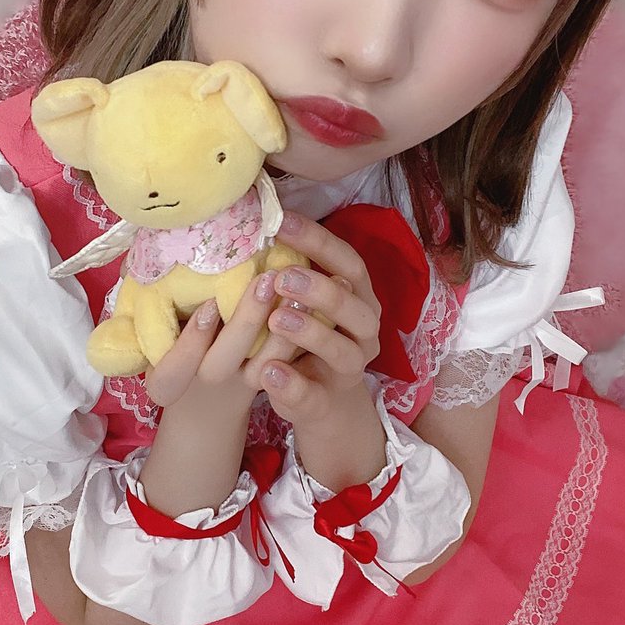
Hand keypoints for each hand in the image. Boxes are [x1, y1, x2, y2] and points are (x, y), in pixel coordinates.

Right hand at [144, 270, 303, 412]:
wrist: (208, 407)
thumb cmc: (172, 351)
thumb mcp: (149, 338)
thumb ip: (141, 308)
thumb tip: (127, 265)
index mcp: (168, 379)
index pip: (173, 368)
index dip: (191, 341)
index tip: (208, 307)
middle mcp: (205, 383)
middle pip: (223, 363)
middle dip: (244, 322)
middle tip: (264, 282)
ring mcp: (241, 384)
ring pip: (263, 365)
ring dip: (281, 328)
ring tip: (296, 289)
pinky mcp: (270, 378)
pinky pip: (288, 362)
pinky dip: (301, 332)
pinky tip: (311, 300)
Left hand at [245, 211, 382, 428]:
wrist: (323, 402)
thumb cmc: (309, 335)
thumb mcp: (306, 302)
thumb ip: (294, 271)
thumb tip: (261, 222)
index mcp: (359, 298)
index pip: (348, 262)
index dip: (319, 241)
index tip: (281, 222)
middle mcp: (363, 331)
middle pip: (354, 306)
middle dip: (320, 289)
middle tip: (282, 276)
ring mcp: (349, 370)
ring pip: (342, 351)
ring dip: (310, 331)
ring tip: (275, 318)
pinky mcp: (325, 403)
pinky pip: (313, 395)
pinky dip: (291, 384)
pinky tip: (268, 371)